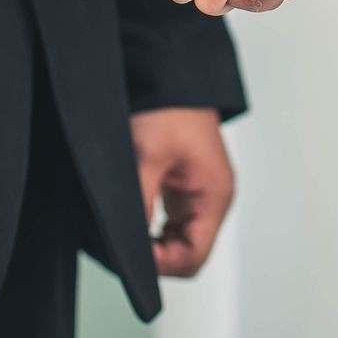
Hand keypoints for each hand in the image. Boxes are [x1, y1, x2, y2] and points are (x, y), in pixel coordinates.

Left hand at [130, 107, 233, 277]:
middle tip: (124, 245)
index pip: (193, 256)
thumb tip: (129, 242)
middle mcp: (213, 198)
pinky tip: (135, 220)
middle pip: (189, 253)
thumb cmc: (168, 107)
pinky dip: (154, 229)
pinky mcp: (185, 184)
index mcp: (214, 195)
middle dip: (157, 257)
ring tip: (127, 233)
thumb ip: (141, 204)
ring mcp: (200, 192)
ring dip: (155, 244)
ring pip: (181, 240)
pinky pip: (174, 222)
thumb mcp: (147, 157)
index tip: (130, 252)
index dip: (160, 263)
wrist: (172, 74)